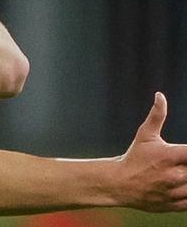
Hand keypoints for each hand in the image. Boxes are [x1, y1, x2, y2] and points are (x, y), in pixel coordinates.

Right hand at [117, 92, 186, 211]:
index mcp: (170, 156)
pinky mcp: (176, 205)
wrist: (119, 184)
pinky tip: (183, 183)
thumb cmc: (134, 157)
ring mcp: (176, 192)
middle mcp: (175, 175)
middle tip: (184, 161)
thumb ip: (157, 115)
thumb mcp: (145, 135)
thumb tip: (160, 95)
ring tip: (183, 171)